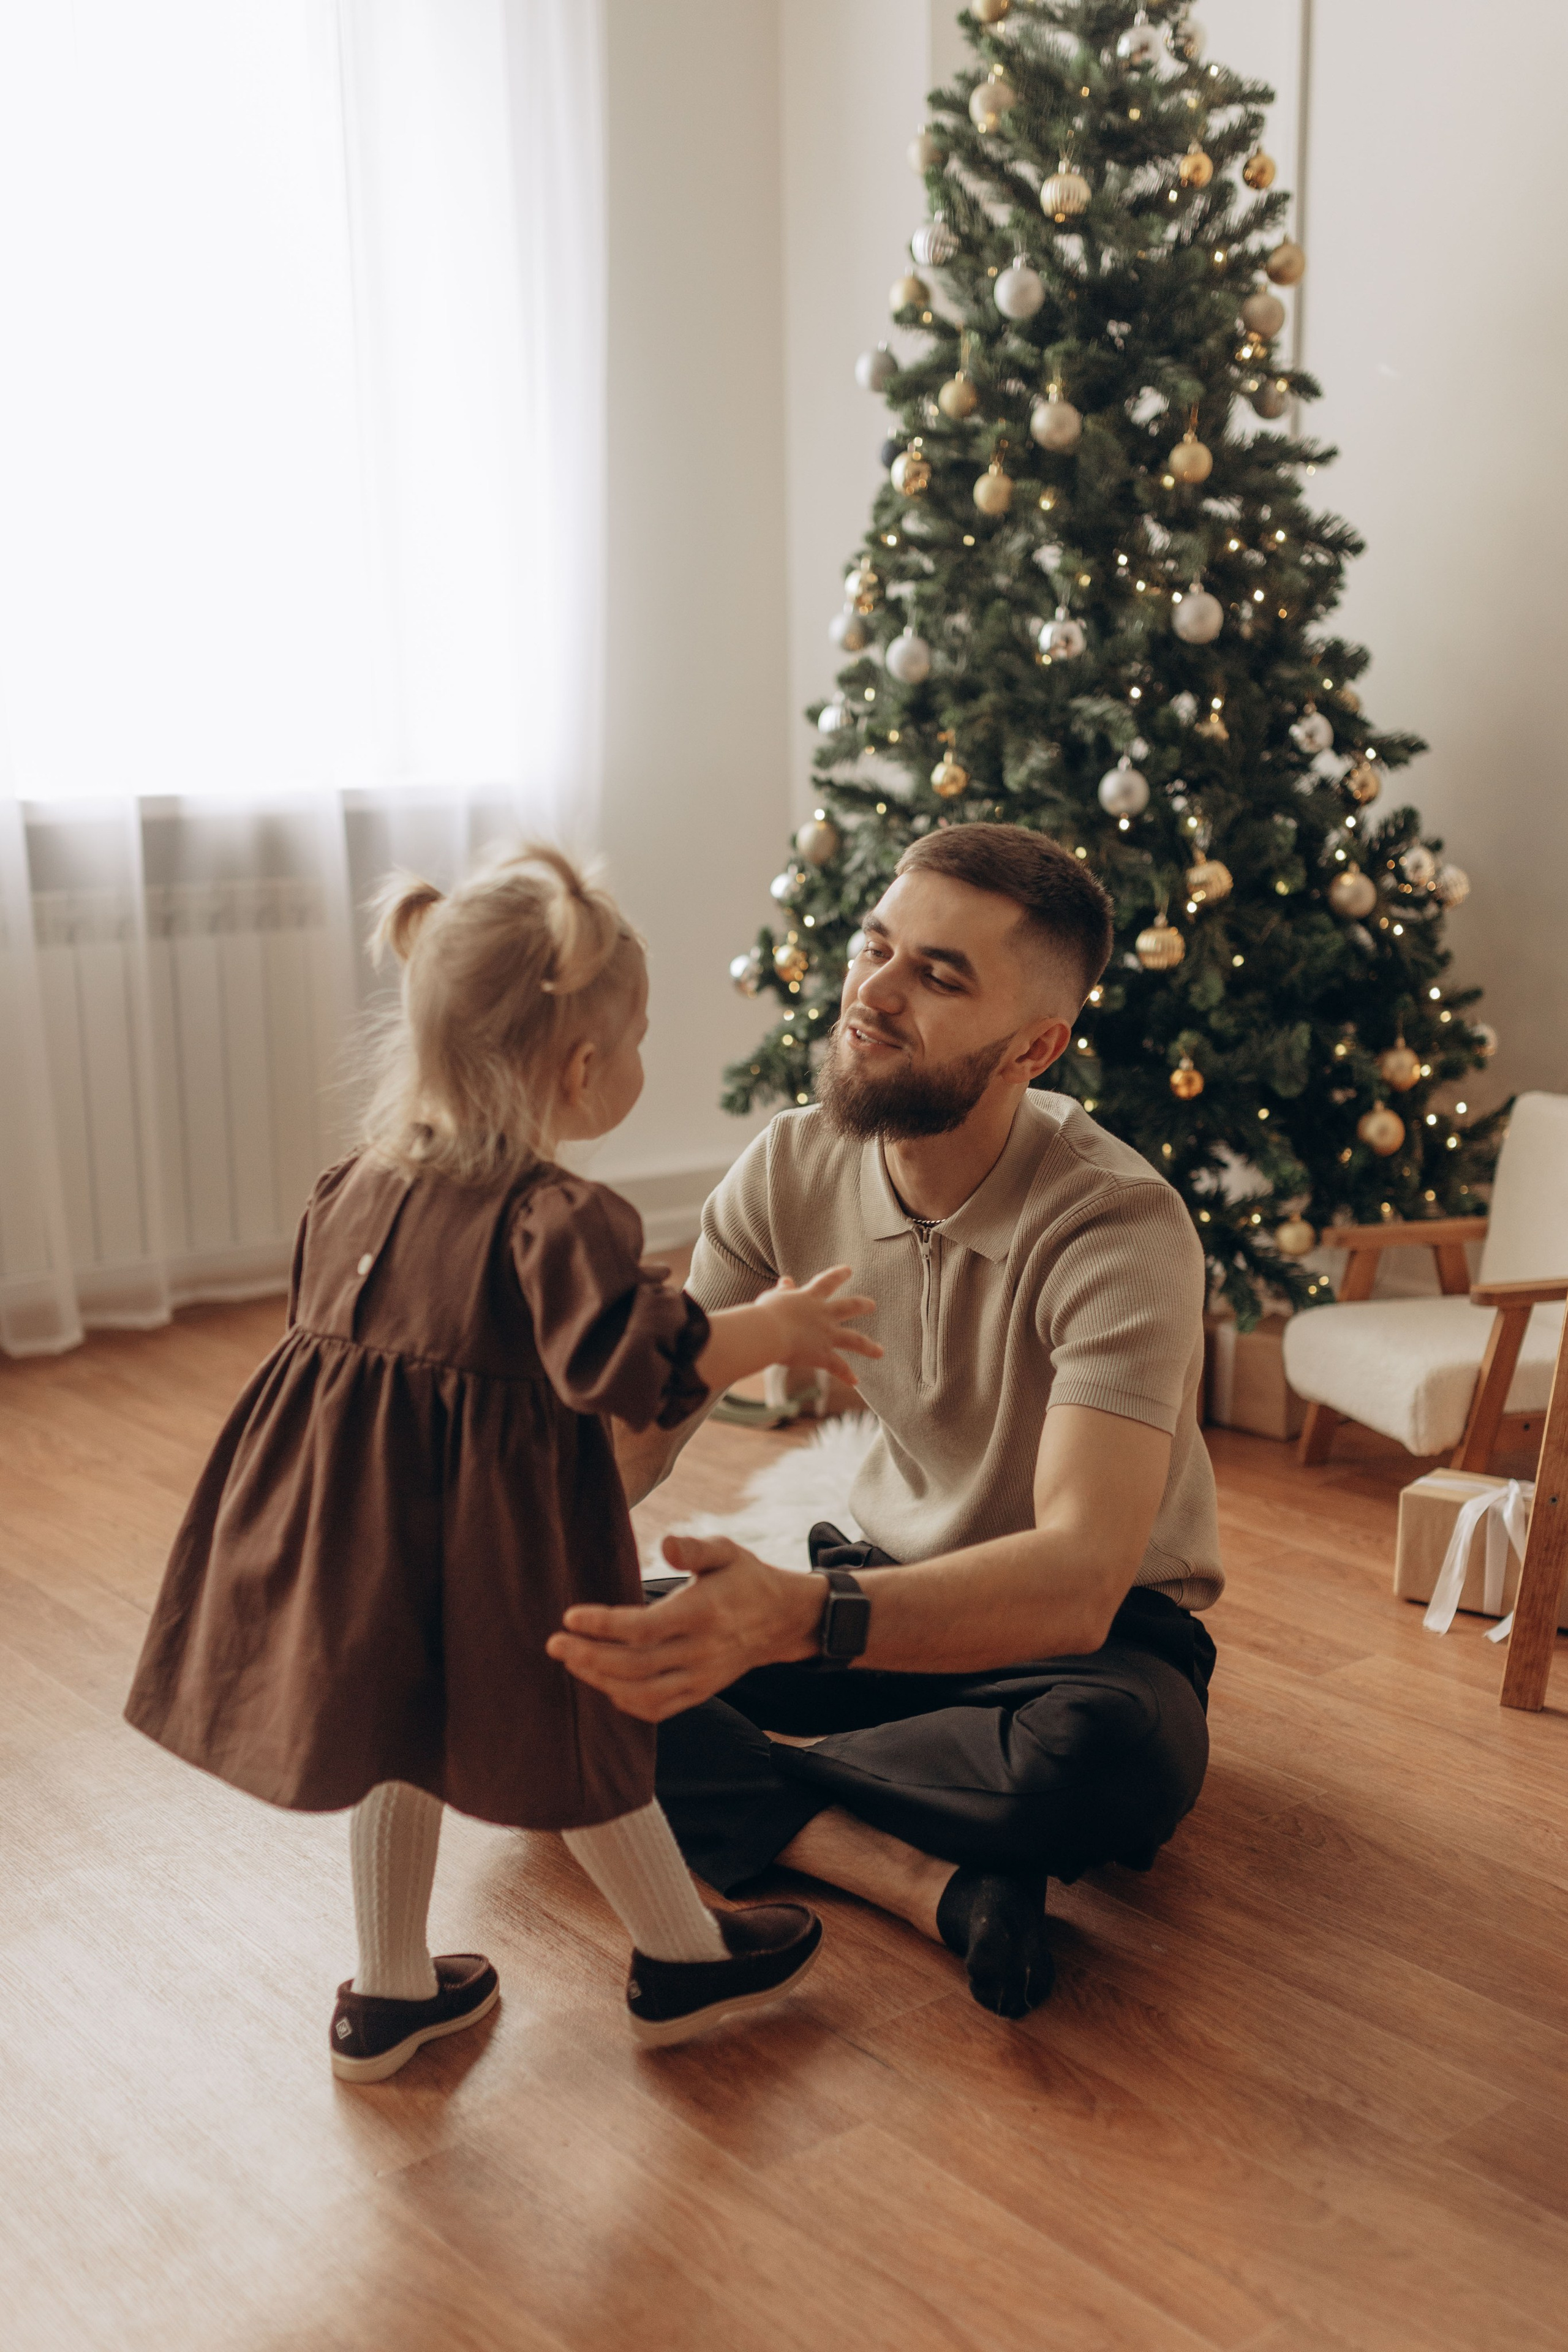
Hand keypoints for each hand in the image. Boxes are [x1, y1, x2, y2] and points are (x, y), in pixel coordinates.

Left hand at [545, 1536, 823, 1720]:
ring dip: (600, 1681)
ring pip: (642, 1694)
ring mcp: (702, 1678)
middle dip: (588, 1657)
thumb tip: (666, 1544)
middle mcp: (701, 1651)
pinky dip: (625, 1702)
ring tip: (572, 1661)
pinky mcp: (701, 1693)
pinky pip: (658, 1709)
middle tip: (554, 1643)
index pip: (644, 1628)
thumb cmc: (744, 1578)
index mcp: (703, 1613)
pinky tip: (603, 1682)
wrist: (782, 1619)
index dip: (603, 1625)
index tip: (570, 1616)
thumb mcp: (727, 1551)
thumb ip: (695, 1548)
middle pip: (635, 1666)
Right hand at [758, 1265, 880, 1384]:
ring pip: (854, 1339)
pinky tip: (855, 1382)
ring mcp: (826, 1335)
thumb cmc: (764, 1314)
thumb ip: (783, 1291)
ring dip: (868, 1346)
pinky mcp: (823, 1355)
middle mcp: (823, 1315)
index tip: (848, 1270)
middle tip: (872, 1305)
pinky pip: (839, 1366)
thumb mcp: (774, 1298)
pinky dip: (846, 1375)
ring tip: (880, 1352)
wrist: (768, 1332)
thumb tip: (787, 1281)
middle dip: (862, 1305)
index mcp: (810, 1297)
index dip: (838, 1275)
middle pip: (849, 1307)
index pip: (827, 1281)